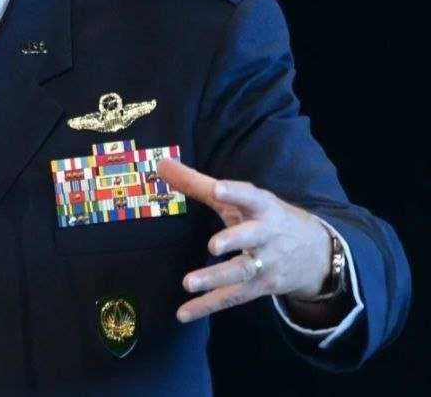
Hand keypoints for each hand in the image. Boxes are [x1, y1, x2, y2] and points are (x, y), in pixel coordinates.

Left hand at [157, 160, 331, 322]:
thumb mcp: (238, 199)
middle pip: (252, 237)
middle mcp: (266, 235)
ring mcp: (266, 263)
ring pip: (242, 272)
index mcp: (262, 207)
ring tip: (188, 283)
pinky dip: (207, 306)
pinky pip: (232, 297)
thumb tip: (161, 164)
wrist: (315, 253)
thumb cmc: (263, 217)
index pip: (249, 197)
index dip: (235, 192)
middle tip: (213, 245)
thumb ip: (198, 183)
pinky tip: (183, 313)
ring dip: (216, 278)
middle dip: (235, 240)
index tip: (217, 189)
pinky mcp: (260, 287)